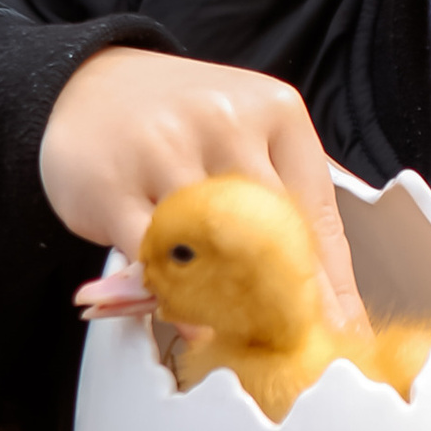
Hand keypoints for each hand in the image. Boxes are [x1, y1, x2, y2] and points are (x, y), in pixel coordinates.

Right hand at [43, 49, 363, 323]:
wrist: (88, 83)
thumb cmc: (179, 120)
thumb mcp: (248, 135)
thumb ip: (288, 200)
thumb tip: (334, 295)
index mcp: (275, 112)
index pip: (318, 216)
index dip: (334, 287)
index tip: (342, 331)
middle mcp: (226, 123)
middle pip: (272, 237)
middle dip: (287, 305)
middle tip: (296, 346)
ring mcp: (165, 150)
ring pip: (211, 249)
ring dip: (232, 305)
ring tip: (247, 340)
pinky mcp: (113, 184)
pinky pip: (152, 259)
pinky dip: (174, 296)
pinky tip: (190, 320)